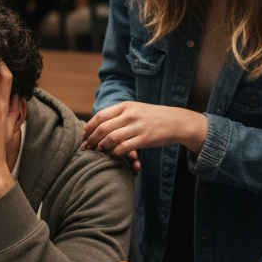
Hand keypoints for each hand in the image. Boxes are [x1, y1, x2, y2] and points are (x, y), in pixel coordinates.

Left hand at [82, 102, 207, 163]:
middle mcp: (130, 115)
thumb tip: (99, 123)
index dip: (89, 126)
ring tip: (98, 151)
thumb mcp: (136, 109)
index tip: (84, 135)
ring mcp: (138, 126)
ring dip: (101, 146)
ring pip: (111, 138)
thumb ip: (119, 114)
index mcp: (126, 106)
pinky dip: (115, 152)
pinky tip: (113, 155)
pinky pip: (124, 147)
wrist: (177, 122)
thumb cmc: (154, 117)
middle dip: (91, 138)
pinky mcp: (145, 139)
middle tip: (86, 146)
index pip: (101, 116)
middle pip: (103, 127)